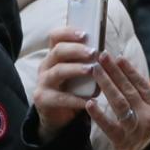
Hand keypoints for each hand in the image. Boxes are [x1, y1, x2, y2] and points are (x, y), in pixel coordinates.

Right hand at [33, 27, 98, 141]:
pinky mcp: (43, 99)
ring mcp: (42, 82)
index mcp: (54, 56)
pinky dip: (76, 99)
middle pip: (57, 51)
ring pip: (57, 71)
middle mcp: (46, 66)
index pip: (55, 36)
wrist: (59, 116)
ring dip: (76, 69)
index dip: (68, 33)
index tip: (85, 34)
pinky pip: (60, 97)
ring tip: (91, 70)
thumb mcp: (79, 74)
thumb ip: (87, 63)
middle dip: (76, 50)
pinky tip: (89, 100)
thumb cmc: (73, 90)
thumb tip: (106, 54)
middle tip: (93, 52)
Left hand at [85, 52, 149, 149]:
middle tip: (101, 56)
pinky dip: (99, 115)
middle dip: (114, 71)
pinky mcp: (123, 142)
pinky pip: (109, 126)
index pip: (143, 85)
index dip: (130, 71)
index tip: (119, 58)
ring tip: (94, 71)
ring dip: (106, 84)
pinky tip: (89, 103)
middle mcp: (147, 115)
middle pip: (128, 89)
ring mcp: (134, 128)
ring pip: (119, 102)